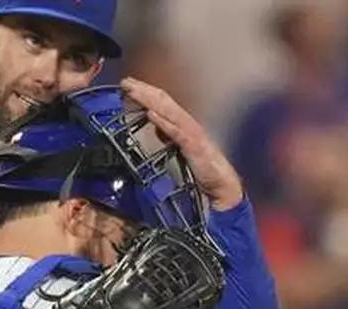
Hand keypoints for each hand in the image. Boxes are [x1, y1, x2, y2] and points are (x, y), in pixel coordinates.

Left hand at [121, 77, 244, 210]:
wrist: (222, 186)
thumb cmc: (203, 170)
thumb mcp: (181, 149)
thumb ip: (168, 135)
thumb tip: (154, 124)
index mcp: (184, 124)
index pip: (163, 103)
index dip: (146, 93)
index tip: (128, 86)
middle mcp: (188, 124)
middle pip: (164, 102)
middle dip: (144, 90)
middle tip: (126, 82)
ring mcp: (192, 134)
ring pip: (168, 112)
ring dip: (150, 100)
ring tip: (134, 91)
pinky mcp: (194, 147)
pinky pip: (176, 132)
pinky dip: (164, 122)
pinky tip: (151, 114)